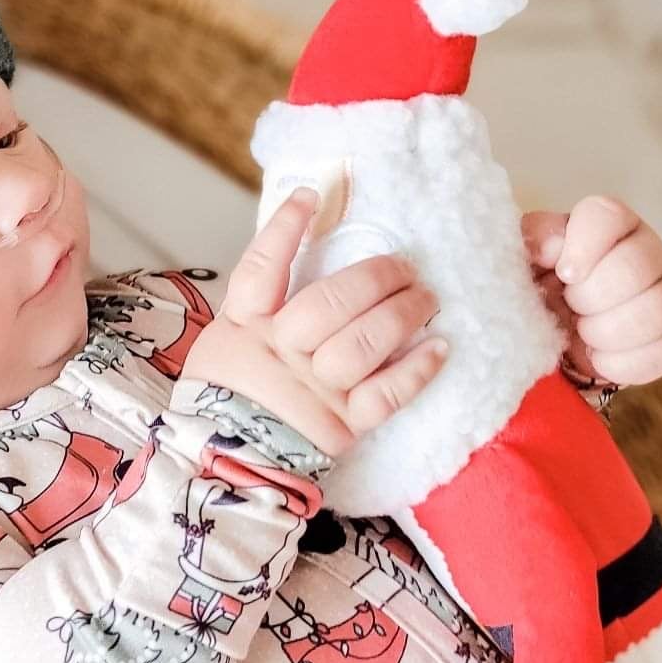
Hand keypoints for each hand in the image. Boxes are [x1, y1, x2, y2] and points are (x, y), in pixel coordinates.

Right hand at [188, 189, 447, 455]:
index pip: (263, 268)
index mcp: (245, 329)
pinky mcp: (342, 425)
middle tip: (403, 265)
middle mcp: (281, 354)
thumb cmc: (225, 399)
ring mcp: (314, 390)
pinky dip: (416, 370)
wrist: (224, 467)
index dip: (286, 229)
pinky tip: (439, 347)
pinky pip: (386, 394)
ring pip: (364, 343)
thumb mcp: (222, 344)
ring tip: (425, 296)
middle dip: (374, 277)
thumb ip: (254, 307)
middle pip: (329, 303)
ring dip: (402, 314)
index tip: (311, 195)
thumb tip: (293, 249)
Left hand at [521, 196, 661, 385]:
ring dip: (605, 331)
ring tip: (583, 332)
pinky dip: (619, 362)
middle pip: (634, 267)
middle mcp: (650, 251)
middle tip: (571, 306)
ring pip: (655, 310)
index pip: (608, 216)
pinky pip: (660, 352)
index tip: (564, 274)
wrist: (563, 333)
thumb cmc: (546, 285)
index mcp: (611, 224)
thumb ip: (532, 240)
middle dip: (590, 297)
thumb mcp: (528, 258)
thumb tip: (549, 247)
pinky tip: (599, 355)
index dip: (583, 247)